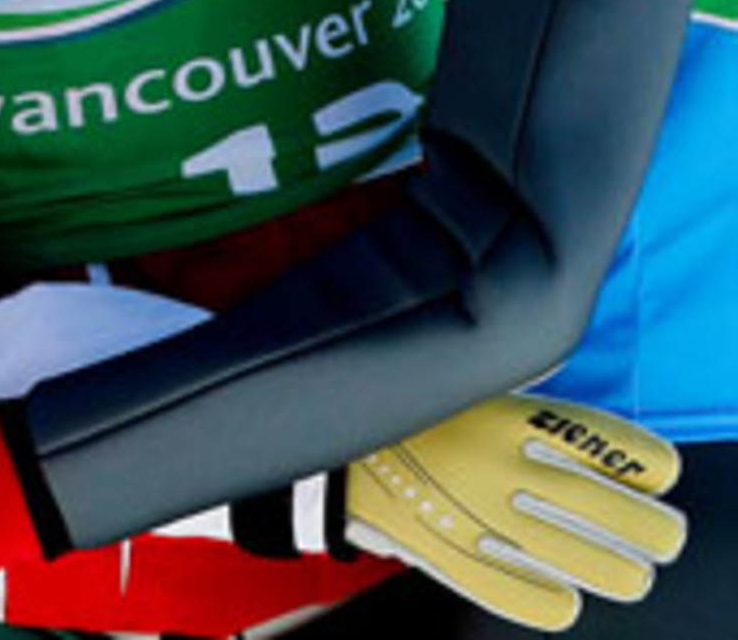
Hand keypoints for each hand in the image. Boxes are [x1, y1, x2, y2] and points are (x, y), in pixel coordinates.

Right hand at [234, 392, 686, 632]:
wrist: (324, 442)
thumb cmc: (406, 409)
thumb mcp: (469, 386)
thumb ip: (526, 403)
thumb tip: (584, 430)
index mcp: (510, 416)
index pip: (608, 447)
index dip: (646, 466)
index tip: (659, 474)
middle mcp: (504, 468)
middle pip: (608, 511)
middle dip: (650, 530)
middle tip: (664, 537)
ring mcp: (480, 519)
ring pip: (578, 560)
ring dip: (616, 571)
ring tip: (631, 574)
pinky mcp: (452, 560)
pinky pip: (520, 596)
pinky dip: (551, 603)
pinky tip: (566, 600)